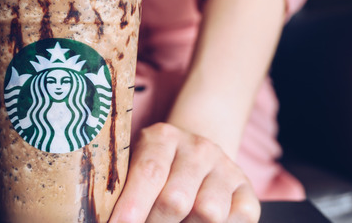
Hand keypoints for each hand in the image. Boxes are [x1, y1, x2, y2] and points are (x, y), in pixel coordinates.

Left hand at [111, 123, 260, 222]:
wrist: (196, 155)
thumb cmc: (155, 169)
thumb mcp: (134, 166)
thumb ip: (122, 189)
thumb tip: (104, 218)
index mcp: (163, 137)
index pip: (148, 173)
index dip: (131, 208)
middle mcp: (198, 148)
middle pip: (176, 199)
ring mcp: (225, 168)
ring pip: (208, 213)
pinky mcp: (248, 191)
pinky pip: (239, 218)